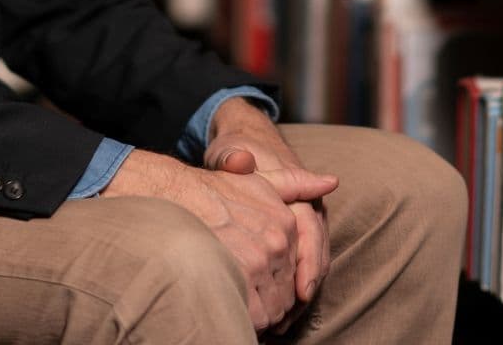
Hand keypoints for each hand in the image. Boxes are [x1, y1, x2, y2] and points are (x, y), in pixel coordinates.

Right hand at [102, 148, 333, 329]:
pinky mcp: (241, 277)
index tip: (263, 291)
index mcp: (286, 222)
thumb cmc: (212, 189)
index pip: (299, 270)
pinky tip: (233, 316)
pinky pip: (255, 315)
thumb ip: (295, 184)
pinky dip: (248, 322)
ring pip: (274, 308)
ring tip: (243, 313)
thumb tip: (332, 181)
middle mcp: (277, 242)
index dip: (282, 287)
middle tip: (252, 306)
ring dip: (262, 316)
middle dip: (273, 304)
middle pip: (287, 292)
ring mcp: (259, 261)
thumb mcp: (258, 179)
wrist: (171, 194)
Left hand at [205, 100, 335, 330]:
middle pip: (316, 252)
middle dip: (306, 286)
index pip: (310, 229)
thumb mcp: (231, 152)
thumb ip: (233, 158)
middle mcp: (307, 206)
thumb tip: (241, 161)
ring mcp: (305, 221)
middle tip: (289, 317)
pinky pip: (303, 264)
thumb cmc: (237, 152)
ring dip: (301, 292)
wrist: (246, 144)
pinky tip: (280, 311)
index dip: (308, 261)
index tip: (303, 291)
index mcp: (297, 188)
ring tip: (284, 322)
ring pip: (314, 263)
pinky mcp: (297, 234)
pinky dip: (294, 288)